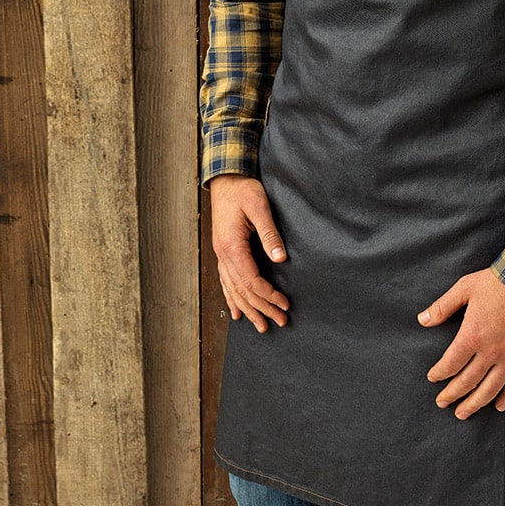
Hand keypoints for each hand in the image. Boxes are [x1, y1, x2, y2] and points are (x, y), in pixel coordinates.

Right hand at [210, 175, 289, 332]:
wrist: (225, 179)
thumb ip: (269, 234)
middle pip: (242, 290)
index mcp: (232, 246)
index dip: (268, 295)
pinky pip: (226, 281)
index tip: (284, 304)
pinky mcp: (223, 251)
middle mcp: (223, 254)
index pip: (251, 280)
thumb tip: (280, 259)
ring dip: (248, 308)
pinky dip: (232, 298)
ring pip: (233, 289)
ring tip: (261, 326)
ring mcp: (221, 254)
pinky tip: (236, 312)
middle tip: (279, 322)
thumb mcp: (259, 206)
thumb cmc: (243, 190)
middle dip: (261, 308)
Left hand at [418, 269, 504, 418]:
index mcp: (472, 336)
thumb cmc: (497, 283)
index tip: (433, 378)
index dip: (439, 374)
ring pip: (490, 389)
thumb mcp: (464, 288)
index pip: (450, 364)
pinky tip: (499, 406)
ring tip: (463, 413)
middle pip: (468, 381)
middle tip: (442, 403)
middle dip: (452, 394)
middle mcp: (490, 352)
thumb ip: (442, 306)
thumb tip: (422, 320)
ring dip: (475, 403)